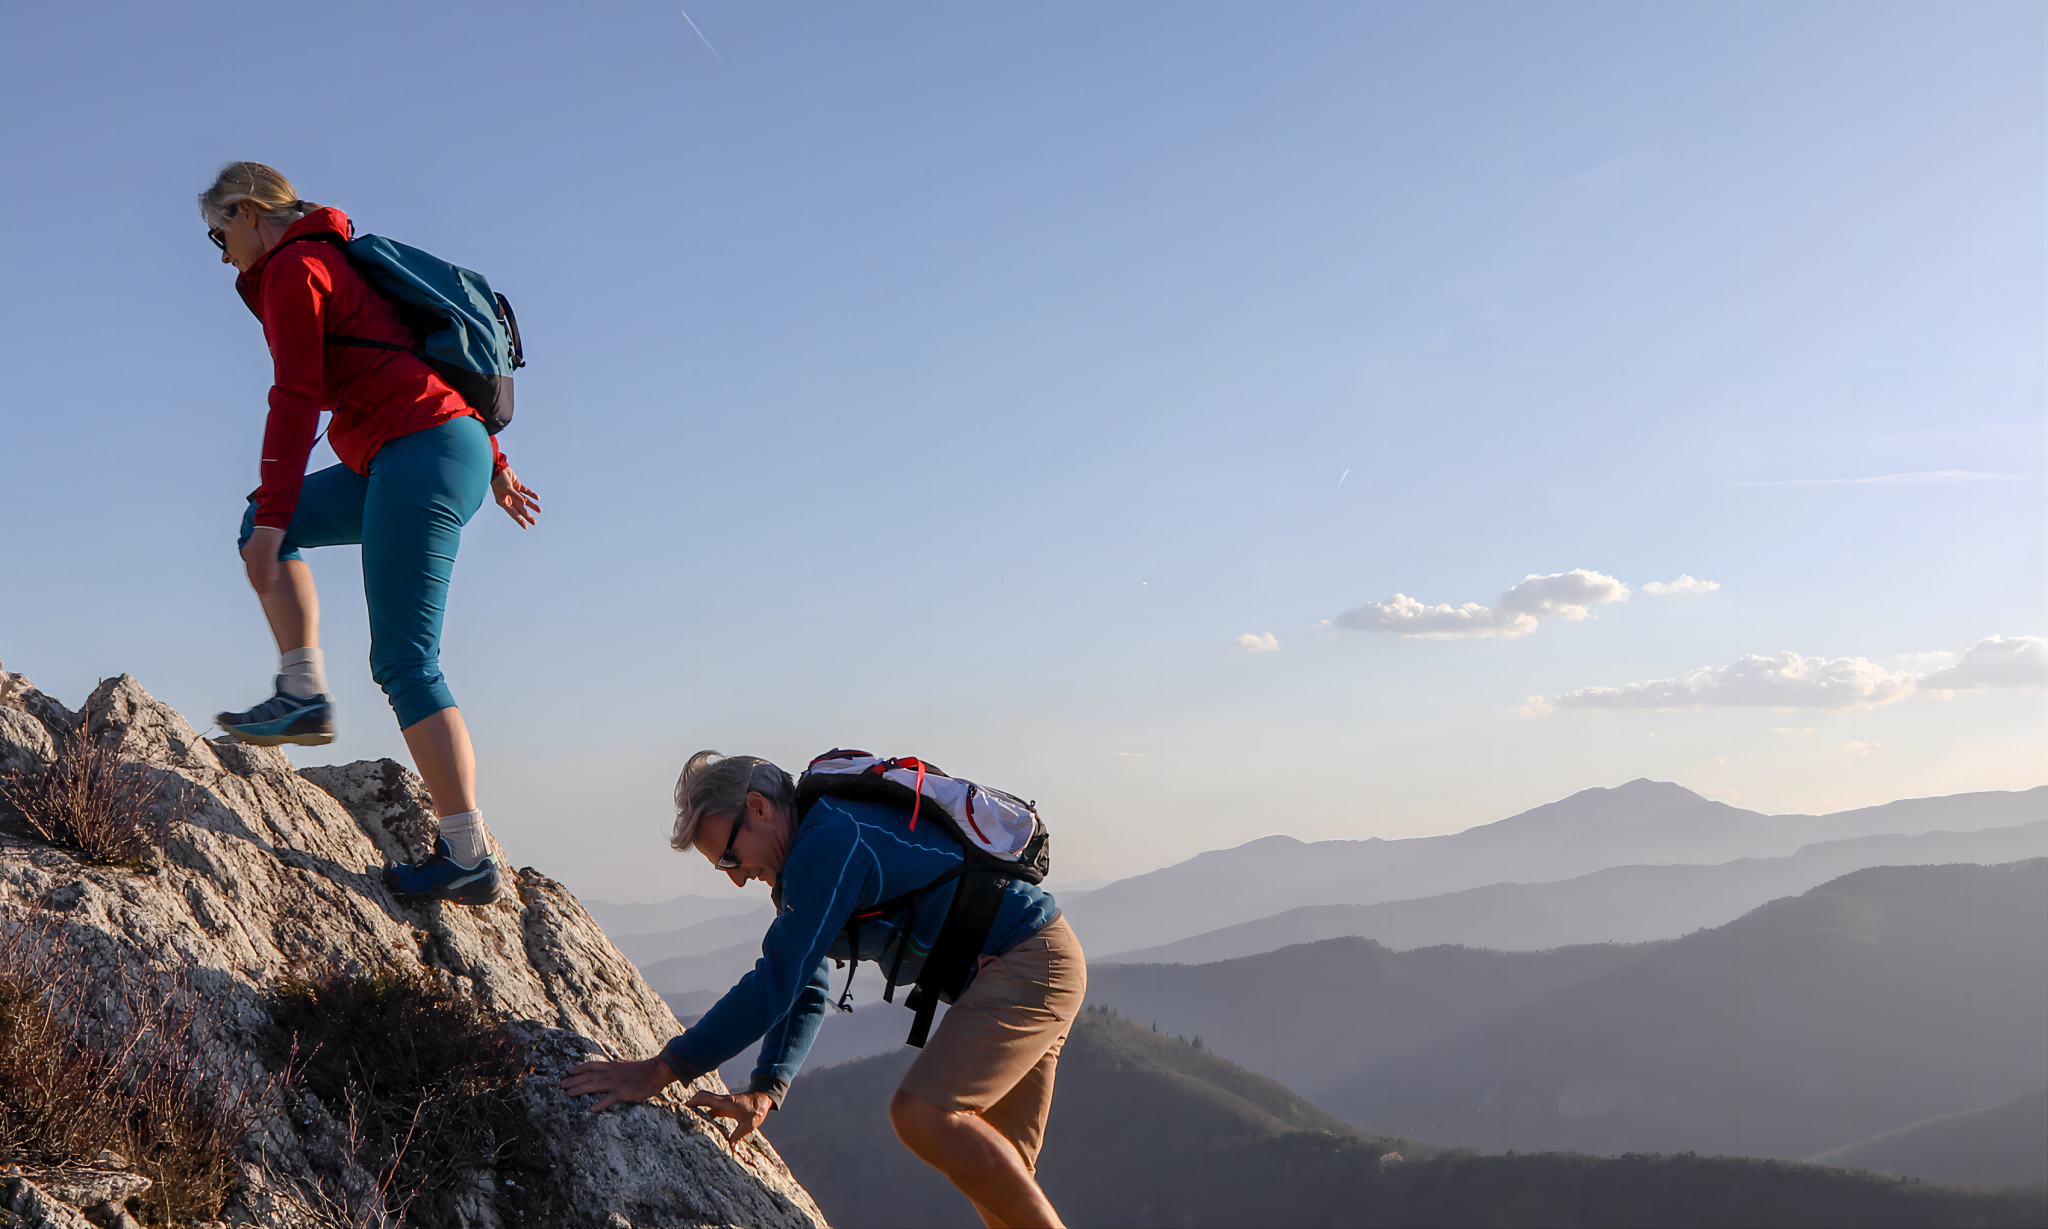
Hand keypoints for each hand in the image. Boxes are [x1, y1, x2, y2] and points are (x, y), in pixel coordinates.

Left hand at [241, 526, 285, 595]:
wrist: (270, 517)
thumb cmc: (267, 531)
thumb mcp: (259, 544)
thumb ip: (259, 554)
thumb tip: (263, 564)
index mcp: (248, 552)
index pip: (250, 571)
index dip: (254, 582)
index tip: (259, 590)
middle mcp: (251, 552)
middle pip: (254, 572)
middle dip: (259, 584)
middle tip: (263, 594)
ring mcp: (259, 549)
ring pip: (261, 569)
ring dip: (265, 581)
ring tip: (269, 590)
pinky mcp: (268, 546)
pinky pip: (269, 561)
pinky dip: (271, 570)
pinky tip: (274, 578)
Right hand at [492, 466, 540, 527]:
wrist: (497, 467)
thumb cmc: (498, 479)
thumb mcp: (506, 489)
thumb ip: (515, 496)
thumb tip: (523, 503)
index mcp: (503, 502)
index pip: (513, 513)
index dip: (519, 520)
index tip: (526, 526)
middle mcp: (509, 498)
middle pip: (520, 509)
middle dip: (527, 515)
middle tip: (534, 522)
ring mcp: (513, 492)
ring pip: (524, 500)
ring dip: (531, 505)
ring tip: (539, 510)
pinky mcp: (516, 485)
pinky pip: (525, 491)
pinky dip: (531, 494)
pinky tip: (537, 498)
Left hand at [561, 1056, 677, 1112]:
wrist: (657, 1072)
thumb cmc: (644, 1070)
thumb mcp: (626, 1067)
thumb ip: (615, 1071)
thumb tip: (606, 1074)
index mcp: (612, 1066)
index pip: (592, 1065)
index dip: (579, 1068)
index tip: (569, 1071)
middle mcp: (611, 1074)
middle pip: (588, 1076)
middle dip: (574, 1080)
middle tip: (561, 1084)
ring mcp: (616, 1084)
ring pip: (593, 1086)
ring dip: (580, 1089)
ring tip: (568, 1093)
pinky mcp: (622, 1094)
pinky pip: (608, 1100)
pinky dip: (599, 1104)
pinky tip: (591, 1109)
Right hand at [686, 1089, 773, 1147]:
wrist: (762, 1100)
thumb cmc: (756, 1111)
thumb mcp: (748, 1126)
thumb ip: (737, 1137)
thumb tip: (731, 1150)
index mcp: (725, 1103)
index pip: (705, 1099)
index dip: (693, 1101)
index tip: (682, 1106)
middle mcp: (722, 1101)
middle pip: (702, 1097)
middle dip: (690, 1103)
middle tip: (679, 1111)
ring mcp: (723, 1102)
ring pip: (706, 1101)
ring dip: (696, 1106)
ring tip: (686, 1116)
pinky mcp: (725, 1105)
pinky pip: (711, 1106)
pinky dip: (704, 1111)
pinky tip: (701, 1120)